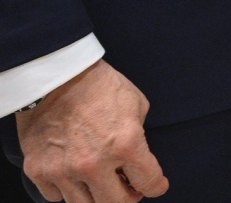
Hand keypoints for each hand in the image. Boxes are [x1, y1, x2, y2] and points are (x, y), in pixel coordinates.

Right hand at [16, 60, 167, 202]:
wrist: (56, 76)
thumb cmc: (100, 85)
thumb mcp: (136, 105)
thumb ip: (139, 136)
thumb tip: (137, 159)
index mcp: (126, 144)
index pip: (149, 183)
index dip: (156, 186)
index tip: (156, 186)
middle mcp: (94, 164)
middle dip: (129, 198)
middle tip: (129, 189)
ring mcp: (64, 171)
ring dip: (97, 196)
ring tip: (102, 182)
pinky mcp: (39, 171)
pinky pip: (56, 196)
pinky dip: (67, 190)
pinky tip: (74, 176)